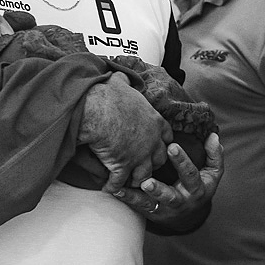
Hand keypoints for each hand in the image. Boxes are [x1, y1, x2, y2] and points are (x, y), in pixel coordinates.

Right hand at [79, 73, 172, 192]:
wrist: (97, 110)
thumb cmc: (109, 95)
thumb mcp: (121, 83)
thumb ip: (126, 82)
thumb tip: (122, 76)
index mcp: (155, 121)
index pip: (167, 137)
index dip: (161, 142)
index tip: (155, 146)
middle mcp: (152, 141)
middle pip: (159, 159)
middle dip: (151, 164)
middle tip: (143, 167)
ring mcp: (140, 156)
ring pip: (143, 175)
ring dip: (135, 179)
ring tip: (128, 182)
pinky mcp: (123, 166)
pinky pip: (119, 182)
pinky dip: (113, 186)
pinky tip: (108, 188)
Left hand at [113, 132, 221, 229]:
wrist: (189, 215)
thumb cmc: (200, 187)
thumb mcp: (212, 173)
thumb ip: (214, 155)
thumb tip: (214, 136)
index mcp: (196, 189)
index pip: (190, 175)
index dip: (182, 161)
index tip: (171, 146)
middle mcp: (180, 201)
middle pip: (169, 196)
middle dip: (158, 189)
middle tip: (147, 180)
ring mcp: (164, 208)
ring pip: (150, 204)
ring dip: (137, 197)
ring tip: (123, 188)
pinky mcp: (151, 212)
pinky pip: (138, 206)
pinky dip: (127, 199)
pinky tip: (116, 190)